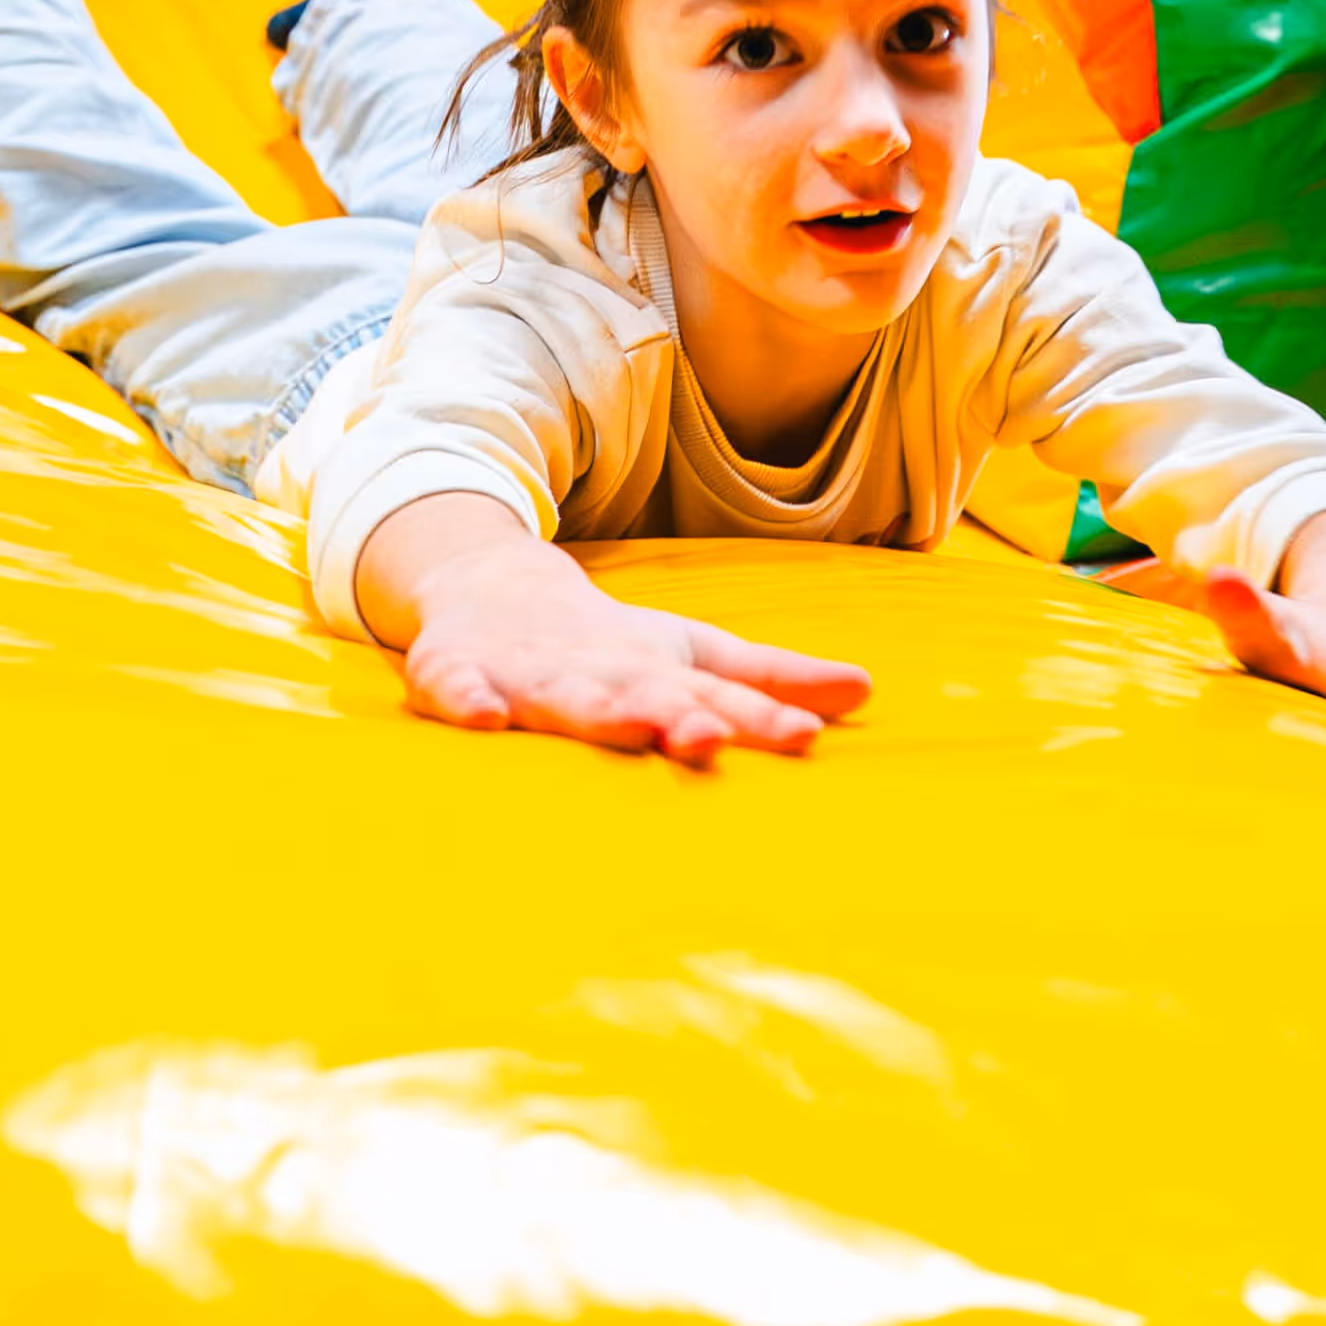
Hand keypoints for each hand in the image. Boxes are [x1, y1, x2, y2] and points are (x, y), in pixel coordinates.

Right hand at [355, 495, 872, 766]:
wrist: (490, 587)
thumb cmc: (610, 645)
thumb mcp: (691, 653)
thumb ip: (769, 679)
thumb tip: (867, 690)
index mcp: (656, 668)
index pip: (716, 693)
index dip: (759, 715)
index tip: (805, 738)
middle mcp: (599, 670)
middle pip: (643, 694)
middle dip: (678, 715)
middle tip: (713, 737)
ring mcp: (529, 671)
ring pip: (564, 696)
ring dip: (596, 711)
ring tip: (630, 726)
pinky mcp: (460, 669)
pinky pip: (458, 688)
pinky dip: (469, 699)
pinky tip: (484, 720)